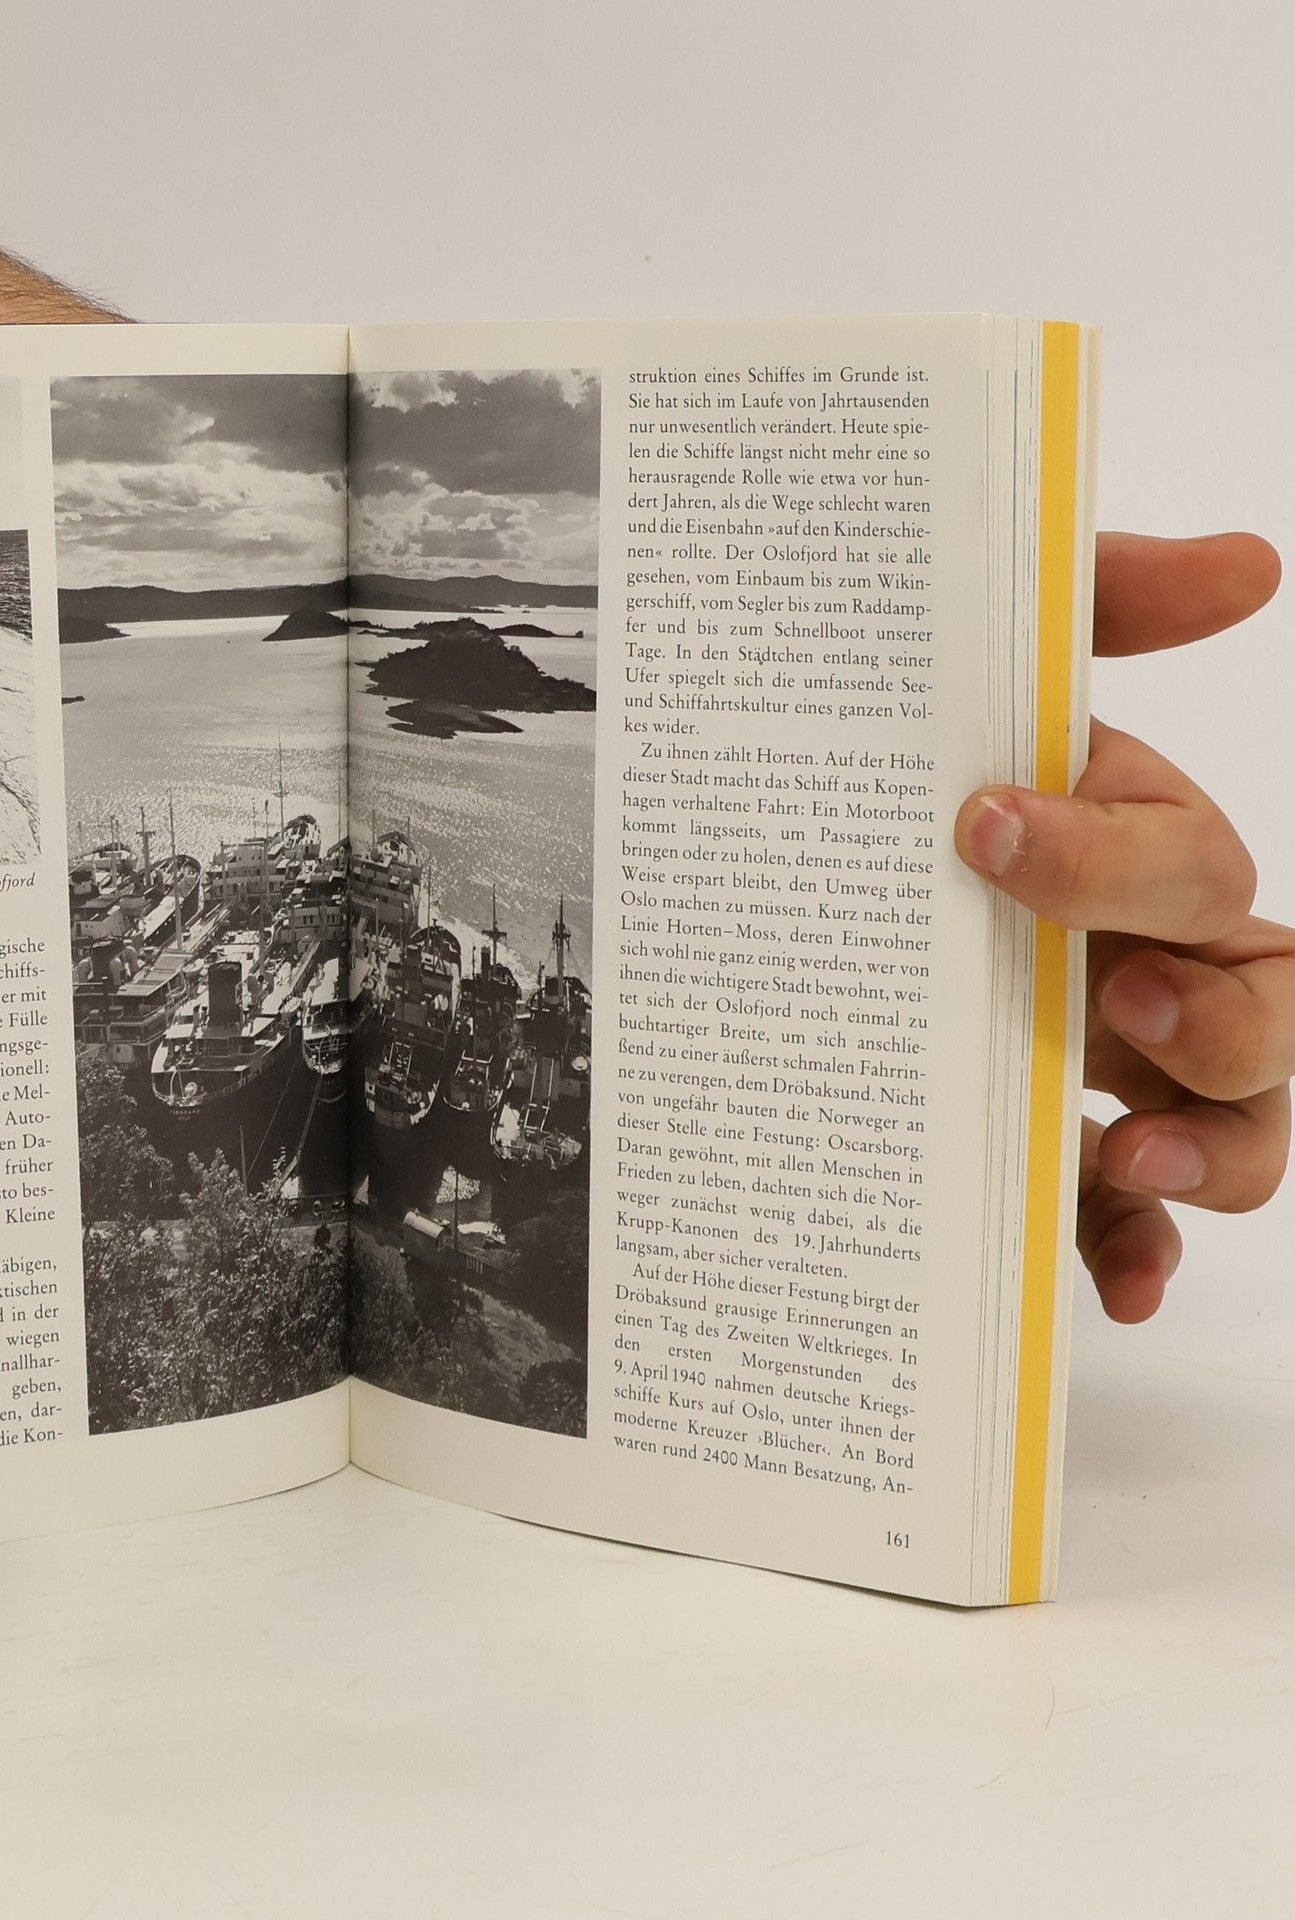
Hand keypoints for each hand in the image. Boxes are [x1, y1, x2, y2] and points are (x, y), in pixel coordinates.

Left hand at [954, 532, 1286, 1322]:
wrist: (761, 857)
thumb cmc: (894, 769)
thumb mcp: (976, 671)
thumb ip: (1099, 605)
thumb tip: (1247, 562)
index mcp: (1130, 855)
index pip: (1189, 862)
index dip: (1113, 857)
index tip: (983, 829)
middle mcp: (1146, 960)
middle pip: (1270, 1010)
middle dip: (1227, 1023)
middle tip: (1129, 1010)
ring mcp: (1113, 1067)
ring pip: (1242, 1126)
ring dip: (1218, 1152)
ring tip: (1131, 1161)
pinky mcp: (1058, 1150)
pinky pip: (1132, 1219)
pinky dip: (1140, 1251)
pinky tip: (1118, 1283)